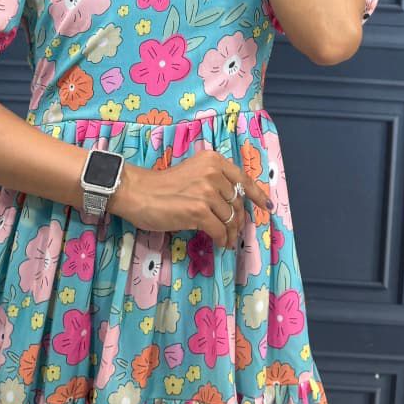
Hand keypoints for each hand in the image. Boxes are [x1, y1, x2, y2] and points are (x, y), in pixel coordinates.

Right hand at [110, 150, 271, 248]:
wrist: (137, 192)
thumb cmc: (161, 185)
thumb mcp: (192, 174)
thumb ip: (212, 182)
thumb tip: (232, 205)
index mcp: (212, 160)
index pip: (243, 179)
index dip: (257, 195)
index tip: (266, 206)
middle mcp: (212, 172)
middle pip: (237, 202)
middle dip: (239, 220)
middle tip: (234, 231)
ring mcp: (206, 192)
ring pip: (230, 218)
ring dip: (230, 232)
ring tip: (226, 239)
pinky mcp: (199, 210)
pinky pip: (220, 230)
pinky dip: (222, 239)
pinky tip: (219, 243)